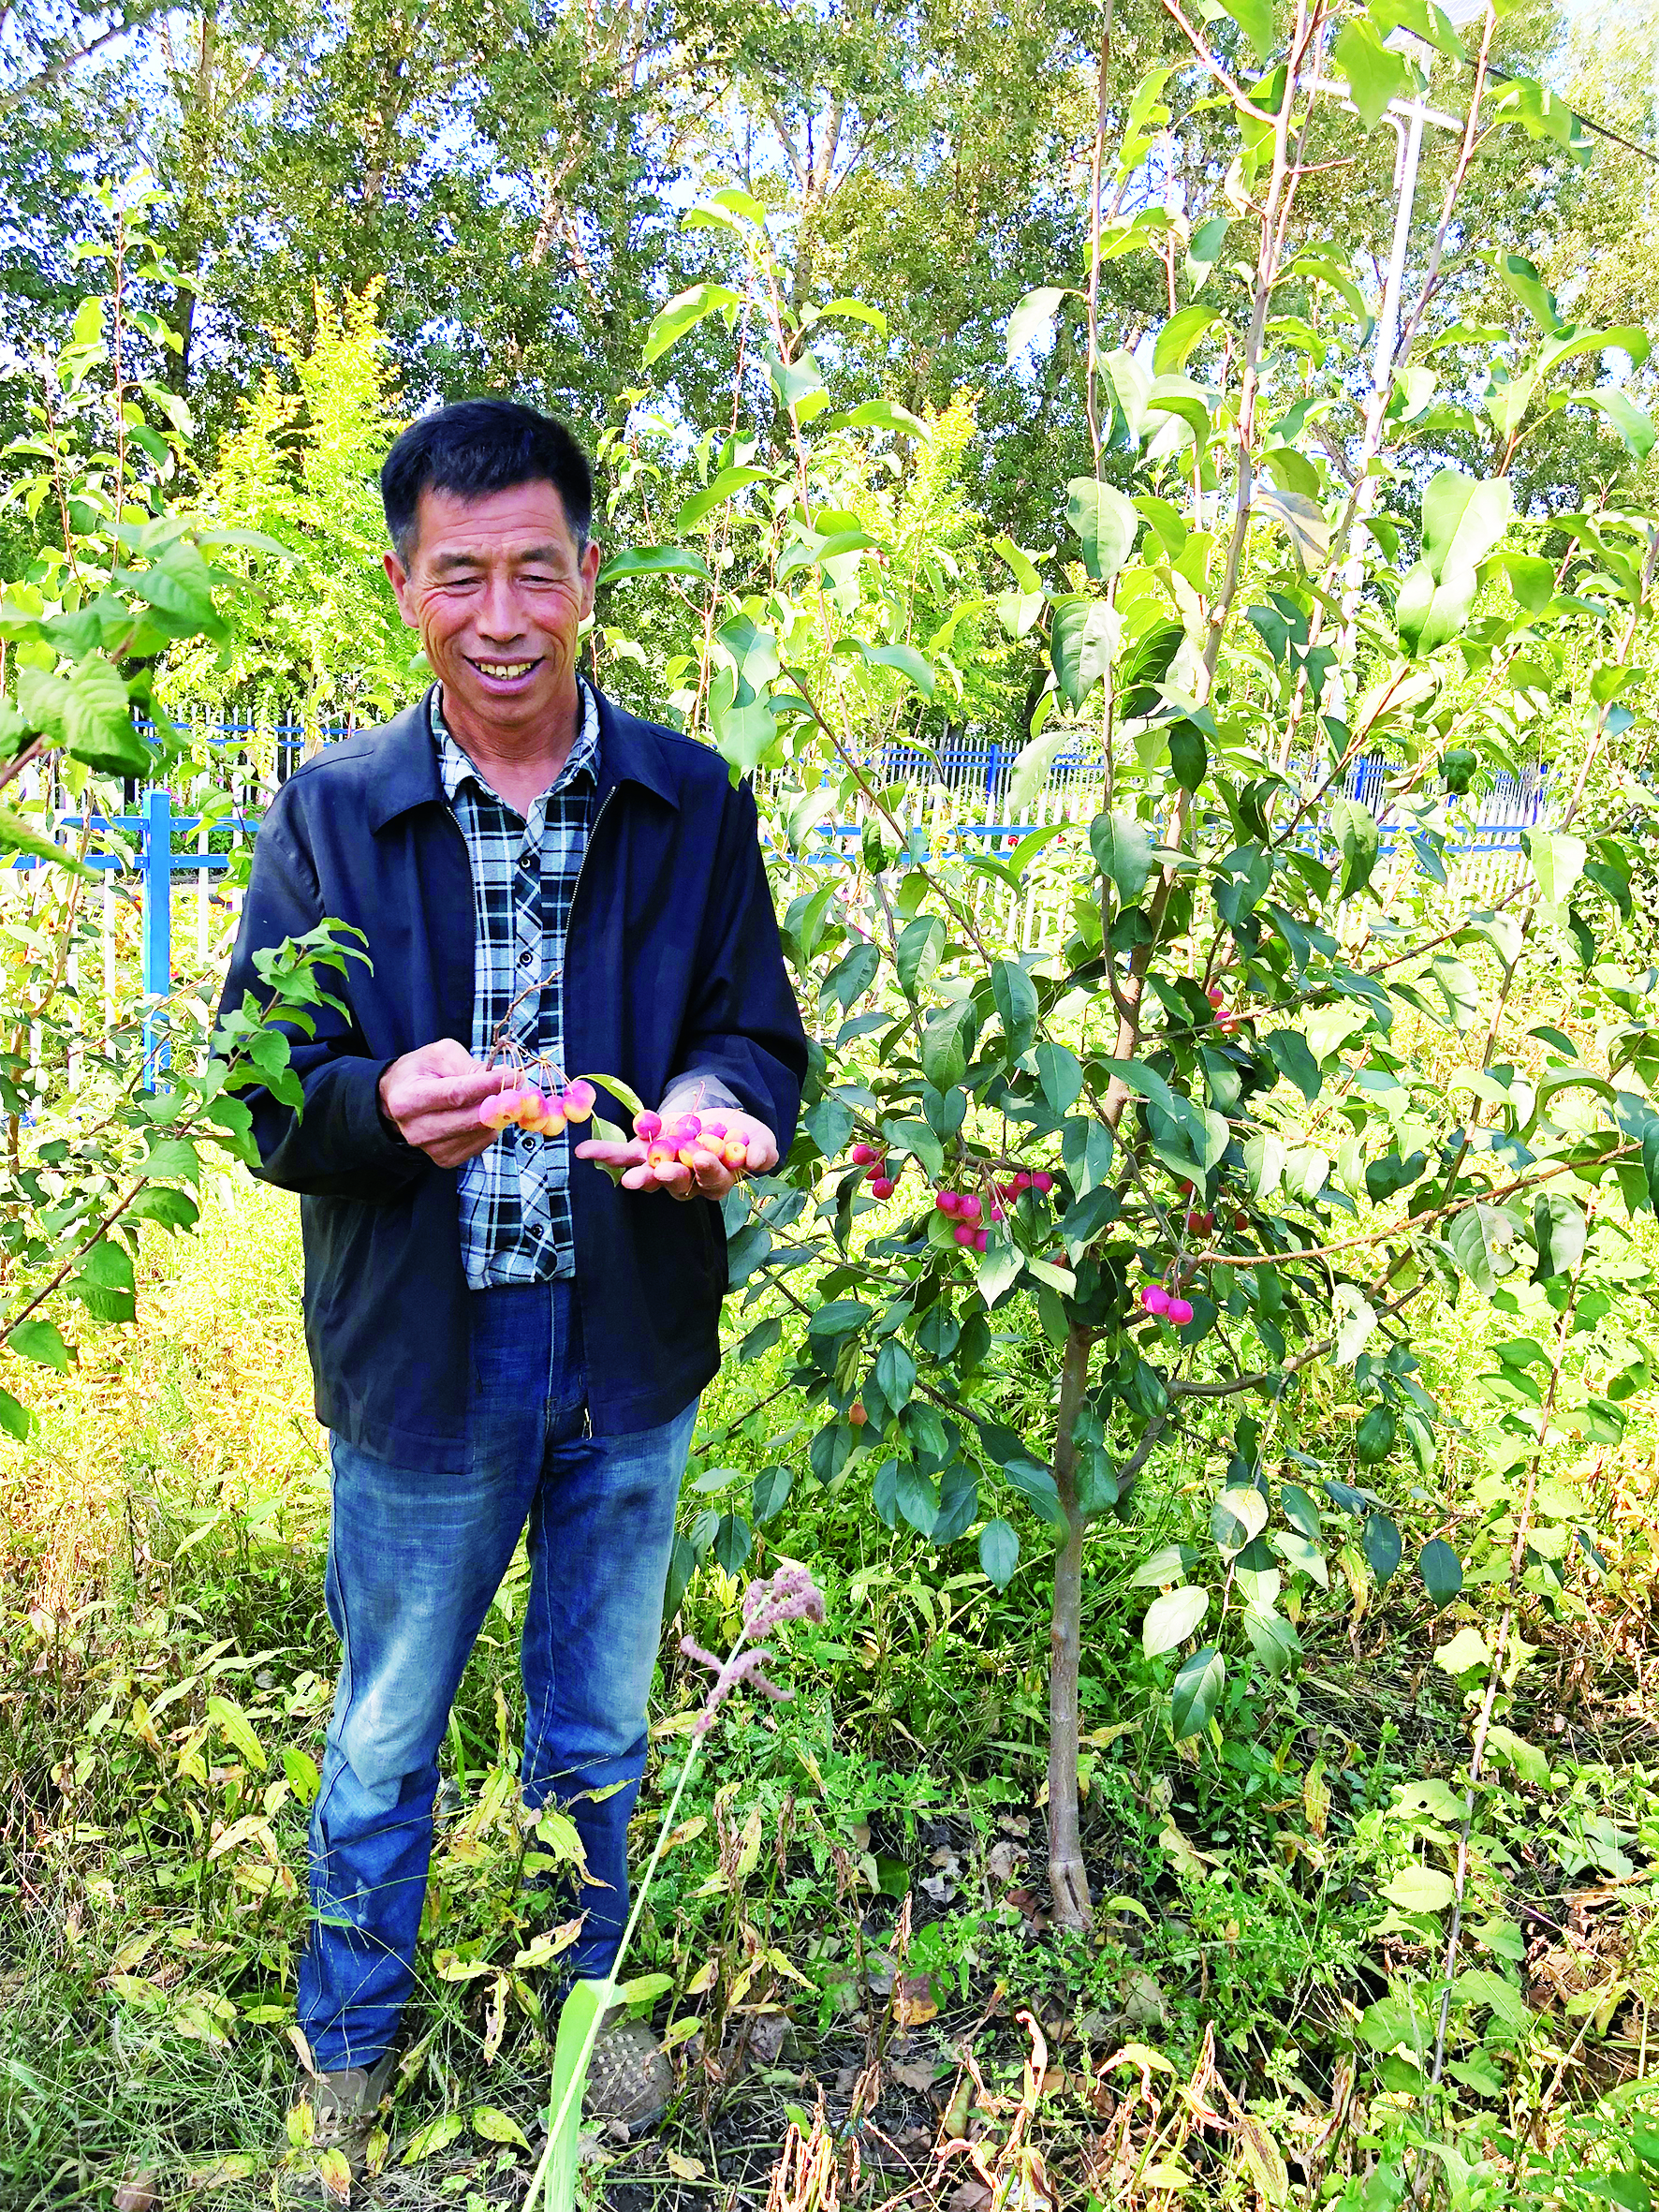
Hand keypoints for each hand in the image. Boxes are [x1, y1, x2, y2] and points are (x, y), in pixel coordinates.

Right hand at [378, 1039, 507, 1168]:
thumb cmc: (419, 1072)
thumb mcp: (440, 1055)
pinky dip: (489, 1128)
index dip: (488, 1085)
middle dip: (500, 1102)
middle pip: (471, 1119)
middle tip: (519, 1086)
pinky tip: (483, 1114)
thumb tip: (504, 1077)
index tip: (515, 1076)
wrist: (397, 1100)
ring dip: (496, 1115)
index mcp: (408, 1099)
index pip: (456, 1094)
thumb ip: (470, 1065)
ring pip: (480, 1133)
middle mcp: (416, 1129)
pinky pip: (480, 1144)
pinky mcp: (445, 1159)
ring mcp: (430, 1149)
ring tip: (497, 1098)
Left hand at [575, 1106, 777, 1201]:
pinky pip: (624, 1154)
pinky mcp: (645, 1149)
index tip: (702, 1159)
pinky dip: (605, 1154)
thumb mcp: (759, 1140)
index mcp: (716, 1182)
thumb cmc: (744, 1138)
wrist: (723, 1119)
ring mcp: (663, 1165)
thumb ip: (762, 1151)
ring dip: (634, 1174)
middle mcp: (686, 1180)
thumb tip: (755, 1160)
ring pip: (647, 1174)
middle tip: (657, 1174)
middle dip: (666, 1179)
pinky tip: (585, 1152)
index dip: (707, 1172)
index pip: (712, 1183)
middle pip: (676, 1185)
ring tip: (624, 1176)